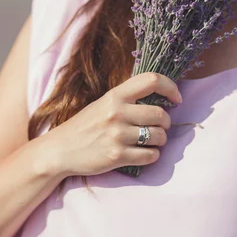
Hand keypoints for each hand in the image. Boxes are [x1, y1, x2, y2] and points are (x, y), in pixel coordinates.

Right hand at [42, 72, 181, 176]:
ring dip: (160, 141)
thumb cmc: (84, 126)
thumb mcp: (102, 104)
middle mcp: (117, 113)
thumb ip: (127, 100)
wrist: (60, 150)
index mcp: (114, 96)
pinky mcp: (117, 156)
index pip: (151, 80)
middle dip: (165, 123)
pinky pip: (150, 156)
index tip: (176, 98)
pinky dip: (152, 156)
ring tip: (149, 141)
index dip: (171, 87)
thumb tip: (160, 101)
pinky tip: (143, 154)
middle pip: (161, 115)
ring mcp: (117, 136)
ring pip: (159, 137)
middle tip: (158, 127)